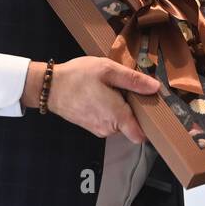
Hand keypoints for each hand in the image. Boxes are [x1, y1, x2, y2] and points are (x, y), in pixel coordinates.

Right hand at [22, 56, 159, 143]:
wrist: (49, 87)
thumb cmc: (79, 76)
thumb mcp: (108, 70)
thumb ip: (133, 80)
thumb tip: (156, 88)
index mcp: (117, 117)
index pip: (140, 135)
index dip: (149, 124)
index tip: (150, 109)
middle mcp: (109, 129)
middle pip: (132, 125)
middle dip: (133, 109)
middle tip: (124, 89)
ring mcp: (98, 129)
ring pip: (119, 122)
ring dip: (120, 109)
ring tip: (110, 90)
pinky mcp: (90, 127)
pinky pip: (107, 121)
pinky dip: (108, 110)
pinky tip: (100, 95)